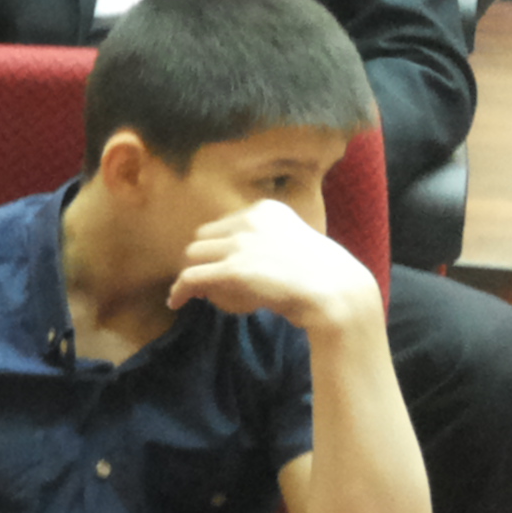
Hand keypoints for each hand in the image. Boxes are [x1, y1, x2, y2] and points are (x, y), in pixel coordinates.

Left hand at [168, 199, 381, 338]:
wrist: (335, 292)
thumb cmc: (322, 275)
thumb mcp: (293, 244)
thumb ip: (266, 243)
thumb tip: (243, 260)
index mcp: (265, 210)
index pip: (223, 224)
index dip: (216, 247)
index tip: (217, 263)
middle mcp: (249, 221)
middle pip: (203, 238)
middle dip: (202, 259)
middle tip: (206, 280)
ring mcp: (240, 244)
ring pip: (192, 257)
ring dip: (193, 275)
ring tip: (202, 294)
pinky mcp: (233, 270)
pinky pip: (190, 278)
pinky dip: (179, 290)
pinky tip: (176, 302)